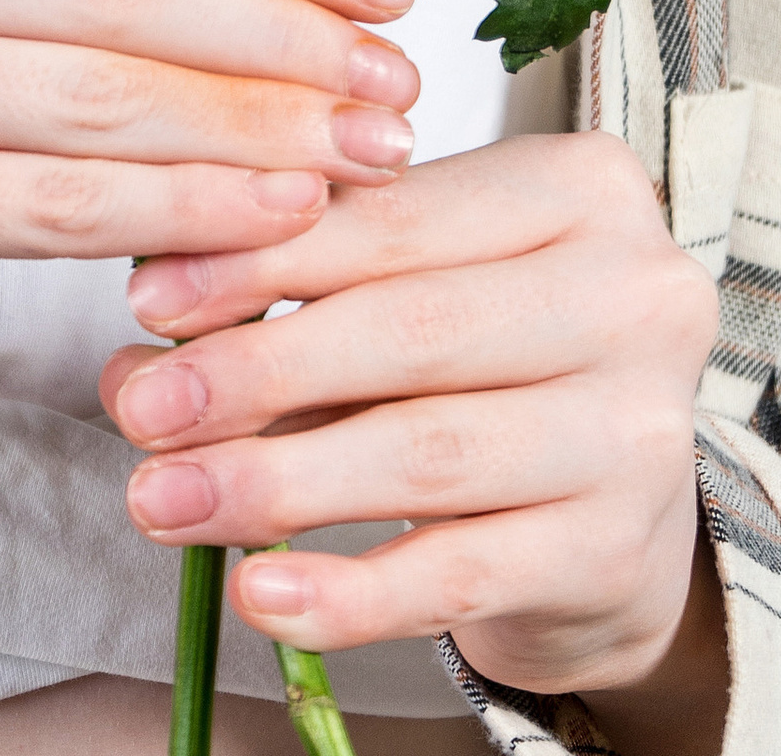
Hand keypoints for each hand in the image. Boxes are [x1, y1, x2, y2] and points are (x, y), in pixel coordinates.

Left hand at [101, 136, 722, 721]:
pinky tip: (259, 593)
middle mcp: (639, 296)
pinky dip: (347, 591)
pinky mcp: (617, 553)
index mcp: (584, 187)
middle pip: (412, 329)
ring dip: (275, 482)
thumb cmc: (491, 365)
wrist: (611, 514)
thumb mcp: (405, 296)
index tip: (149, 297)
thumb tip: (142, 346)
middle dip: (256, 370)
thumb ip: (289, 299)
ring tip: (165, 500)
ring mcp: (640, 431)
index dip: (265, 255)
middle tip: (141, 407)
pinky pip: (457, 573)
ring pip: (427, 451)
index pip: (398, 216)